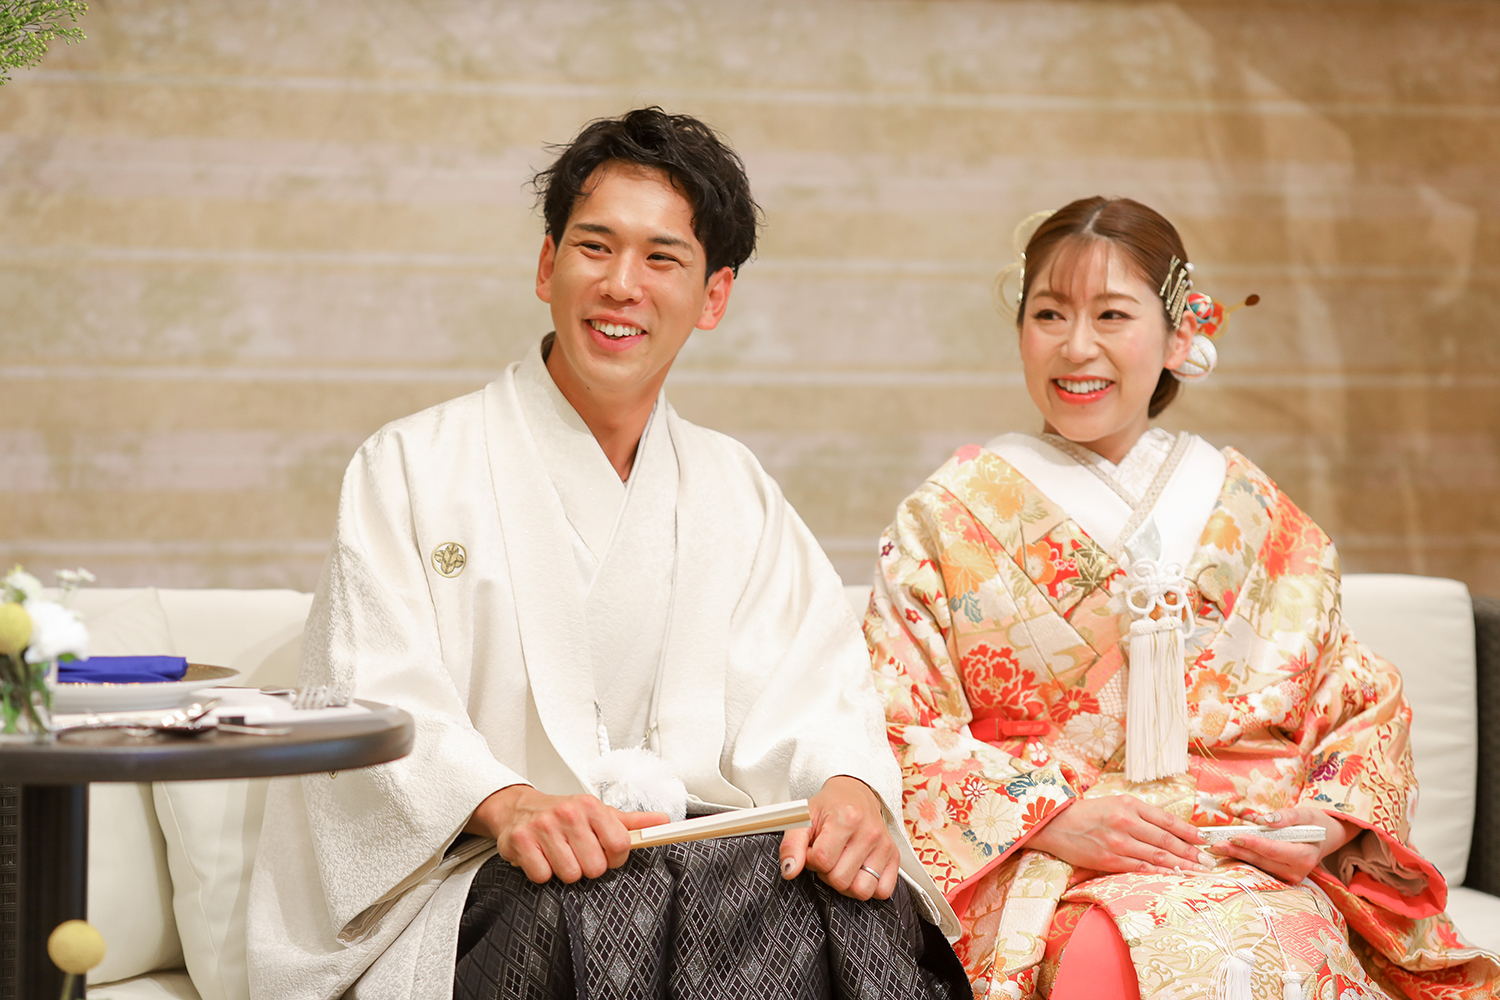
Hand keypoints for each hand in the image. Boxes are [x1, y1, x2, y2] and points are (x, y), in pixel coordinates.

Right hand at [465, 784, 666, 883]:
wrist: (519, 809)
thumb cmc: (564, 815)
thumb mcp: (599, 814)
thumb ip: (633, 822)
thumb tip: (663, 822)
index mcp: (591, 806)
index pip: (620, 844)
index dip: (615, 857)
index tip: (606, 853)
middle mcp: (568, 813)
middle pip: (596, 866)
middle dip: (588, 866)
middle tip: (577, 854)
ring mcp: (543, 827)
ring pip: (570, 874)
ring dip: (565, 871)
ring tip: (559, 855)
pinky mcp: (520, 842)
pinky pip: (542, 876)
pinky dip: (542, 872)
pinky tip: (542, 858)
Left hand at [779, 776, 898, 900]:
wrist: (854, 794)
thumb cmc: (828, 807)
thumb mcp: (804, 818)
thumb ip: (791, 845)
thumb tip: (790, 871)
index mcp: (846, 818)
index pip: (822, 860)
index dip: (811, 860)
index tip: (812, 849)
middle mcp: (869, 832)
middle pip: (841, 880)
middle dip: (827, 873)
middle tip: (827, 856)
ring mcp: (884, 846)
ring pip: (862, 890)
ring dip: (847, 883)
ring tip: (841, 865)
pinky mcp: (894, 857)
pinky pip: (883, 891)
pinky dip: (868, 887)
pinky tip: (858, 871)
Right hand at [1026, 795, 1210, 874]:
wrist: (1055, 824)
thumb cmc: (1088, 813)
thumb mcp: (1115, 804)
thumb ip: (1141, 815)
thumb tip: (1170, 828)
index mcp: (1129, 805)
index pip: (1167, 820)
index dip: (1189, 831)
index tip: (1205, 840)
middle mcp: (1125, 822)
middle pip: (1166, 840)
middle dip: (1191, 852)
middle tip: (1209, 861)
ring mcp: (1118, 842)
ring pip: (1157, 855)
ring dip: (1181, 865)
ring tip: (1198, 870)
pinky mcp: (1109, 860)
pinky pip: (1140, 867)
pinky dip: (1159, 872)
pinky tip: (1173, 875)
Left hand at [1207, 806, 1358, 883]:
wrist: (1324, 838)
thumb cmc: (1314, 824)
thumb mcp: (1306, 814)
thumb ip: (1288, 816)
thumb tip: (1268, 821)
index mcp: (1305, 856)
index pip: (1274, 850)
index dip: (1254, 844)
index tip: (1235, 836)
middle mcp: (1296, 871)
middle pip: (1261, 860)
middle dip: (1237, 851)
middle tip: (1215, 844)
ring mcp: (1288, 877)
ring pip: (1257, 866)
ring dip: (1236, 857)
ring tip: (1215, 848)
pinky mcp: (1280, 877)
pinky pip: (1259, 869)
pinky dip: (1243, 860)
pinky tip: (1227, 853)